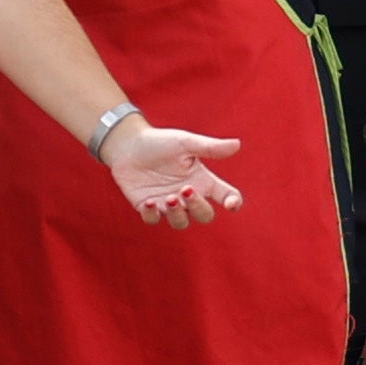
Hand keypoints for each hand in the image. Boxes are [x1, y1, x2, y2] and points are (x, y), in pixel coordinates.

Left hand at [104, 119, 239, 229]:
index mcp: (202, 180)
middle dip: (198, 207)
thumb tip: (237, 144)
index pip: (225, 195)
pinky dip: (152, 215)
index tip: (230, 204)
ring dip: (177, 214)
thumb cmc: (161, 142)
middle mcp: (187, 196)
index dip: (232, 202)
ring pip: (180, 222)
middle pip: (204, 215)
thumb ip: (209, 148)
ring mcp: (168, 204)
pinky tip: (150, 202)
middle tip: (186, 191)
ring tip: (170, 198)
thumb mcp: (185, 143)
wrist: (128, 144)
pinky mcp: (147, 207)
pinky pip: (153, 220)